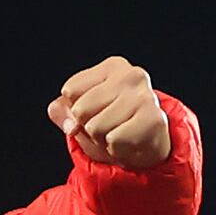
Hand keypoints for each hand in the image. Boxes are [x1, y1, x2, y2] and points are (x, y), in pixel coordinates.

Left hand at [47, 56, 172, 169]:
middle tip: (108, 125)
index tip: (95, 110)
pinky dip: (115, 148)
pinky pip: (113, 140)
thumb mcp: (81, 110)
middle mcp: (131, 75)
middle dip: (88, 126)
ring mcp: (145, 96)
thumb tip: (70, 126)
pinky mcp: (153, 119)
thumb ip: (62, 111)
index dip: (75, 108)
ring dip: (102, 139)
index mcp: (112, 66)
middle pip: (80, 109)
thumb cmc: (111, 122)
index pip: (70, 90)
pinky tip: (128, 141)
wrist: (146, 144)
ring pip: (95, 127)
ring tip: (118, 132)